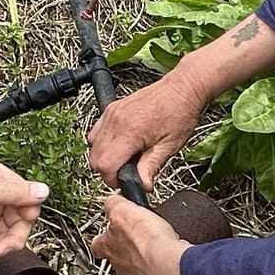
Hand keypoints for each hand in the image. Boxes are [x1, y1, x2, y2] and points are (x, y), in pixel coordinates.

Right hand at [89, 69, 205, 187]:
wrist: (181, 88)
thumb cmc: (180, 112)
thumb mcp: (169, 146)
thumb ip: (151, 167)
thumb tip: (142, 185)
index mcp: (130, 131)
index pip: (105, 165)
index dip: (113, 179)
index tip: (125, 181)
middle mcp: (116, 120)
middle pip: (95, 158)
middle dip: (108, 170)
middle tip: (128, 172)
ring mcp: (111, 113)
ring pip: (92, 146)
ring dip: (105, 157)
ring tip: (127, 157)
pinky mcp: (111, 109)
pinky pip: (96, 132)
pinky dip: (103, 143)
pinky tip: (122, 145)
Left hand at [91, 194, 191, 274]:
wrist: (168, 261)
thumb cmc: (145, 240)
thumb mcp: (121, 210)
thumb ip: (112, 204)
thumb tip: (112, 201)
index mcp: (106, 247)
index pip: (96, 243)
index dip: (103, 233)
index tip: (111, 224)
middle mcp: (119, 263)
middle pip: (115, 253)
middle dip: (124, 243)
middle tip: (134, 231)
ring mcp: (137, 272)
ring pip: (134, 261)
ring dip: (142, 251)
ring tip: (153, 238)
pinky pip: (154, 265)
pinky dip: (158, 257)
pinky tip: (165, 248)